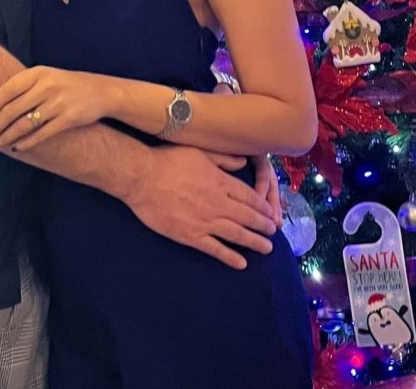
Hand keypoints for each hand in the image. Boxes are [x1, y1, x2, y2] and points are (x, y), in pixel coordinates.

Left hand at [0, 66, 114, 149]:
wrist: (100, 91)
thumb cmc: (66, 84)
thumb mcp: (46, 76)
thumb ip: (24, 86)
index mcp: (38, 73)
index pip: (8, 90)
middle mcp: (47, 87)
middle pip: (13, 109)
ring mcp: (58, 103)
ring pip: (25, 124)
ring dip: (8, 136)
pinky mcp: (68, 119)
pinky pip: (41, 134)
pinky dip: (26, 143)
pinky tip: (17, 148)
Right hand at [126, 144, 276, 269]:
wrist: (142, 178)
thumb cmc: (168, 160)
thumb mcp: (199, 151)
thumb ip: (223, 158)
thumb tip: (244, 161)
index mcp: (219, 182)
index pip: (248, 196)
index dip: (262, 206)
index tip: (271, 212)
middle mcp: (217, 203)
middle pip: (247, 217)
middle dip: (263, 225)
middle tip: (273, 231)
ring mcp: (204, 222)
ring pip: (236, 234)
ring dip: (254, 242)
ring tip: (267, 248)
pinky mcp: (190, 236)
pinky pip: (214, 249)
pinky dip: (229, 257)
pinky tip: (241, 263)